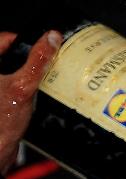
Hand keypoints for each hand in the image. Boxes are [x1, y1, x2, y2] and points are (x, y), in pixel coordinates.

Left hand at [0, 31, 61, 175]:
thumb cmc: (2, 121)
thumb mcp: (23, 86)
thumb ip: (38, 61)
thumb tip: (50, 39)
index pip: (3, 39)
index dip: (24, 42)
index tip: (41, 48)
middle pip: (9, 56)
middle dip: (28, 61)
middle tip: (44, 67)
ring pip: (12, 72)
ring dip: (28, 76)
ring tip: (40, 84)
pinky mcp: (1, 101)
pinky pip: (13, 87)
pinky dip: (24, 89)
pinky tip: (33, 98)